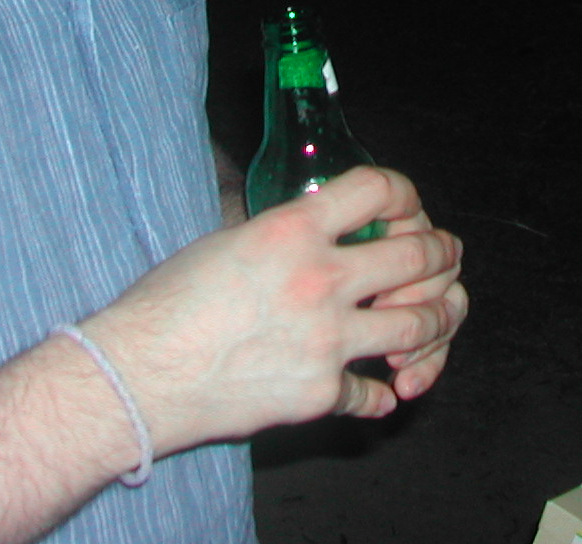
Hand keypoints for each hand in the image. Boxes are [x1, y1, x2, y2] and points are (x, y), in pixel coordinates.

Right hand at [81, 166, 464, 452]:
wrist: (136, 377)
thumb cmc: (165, 302)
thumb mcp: (226, 238)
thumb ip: (278, 228)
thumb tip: (307, 220)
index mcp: (294, 229)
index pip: (379, 189)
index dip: (404, 192)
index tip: (407, 205)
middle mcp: (321, 279)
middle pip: (418, 255)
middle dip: (442, 253)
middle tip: (445, 256)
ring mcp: (327, 340)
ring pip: (418, 324)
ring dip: (436, 319)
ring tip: (433, 316)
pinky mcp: (319, 393)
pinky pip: (374, 393)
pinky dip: (383, 392)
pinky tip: (383, 389)